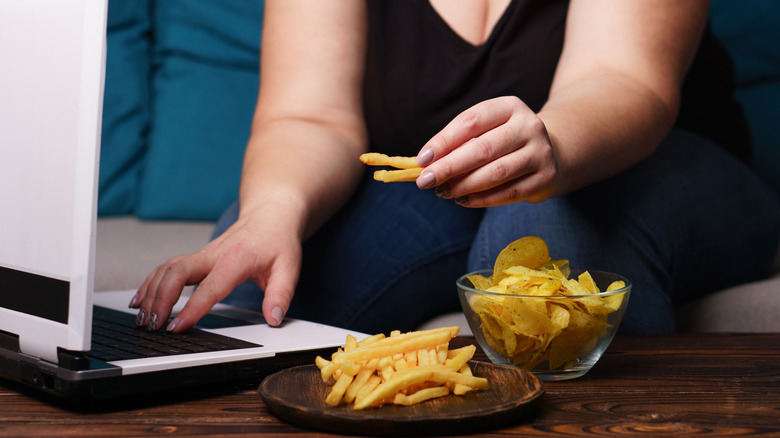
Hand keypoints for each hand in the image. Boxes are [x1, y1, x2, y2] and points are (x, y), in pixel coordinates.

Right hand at [129, 207, 301, 331]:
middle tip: (153, 325)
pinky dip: (151, 283)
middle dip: (161, 299)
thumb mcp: (289, 268)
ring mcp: (202, 254)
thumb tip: (274, 319)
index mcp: (236, 259)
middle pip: (177, 272)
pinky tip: (141, 300)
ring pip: (167, 269)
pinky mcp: (196, 257)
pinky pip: (167, 268)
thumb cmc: (278, 241)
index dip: (192, 309)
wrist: (270, 215)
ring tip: (142, 319)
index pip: (210, 287)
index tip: (178, 328)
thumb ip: (281, 294)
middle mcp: (213, 254)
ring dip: (151, 293)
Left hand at [415, 96, 559, 206]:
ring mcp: (540, 152)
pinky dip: (481, 199)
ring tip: (442, 192)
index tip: (422, 159)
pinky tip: (463, 200)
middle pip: (482, 148)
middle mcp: (529, 126)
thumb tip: (427, 164)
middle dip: (449, 167)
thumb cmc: (506, 141)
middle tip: (425, 181)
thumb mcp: (488, 130)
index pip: (471, 121)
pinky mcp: (545, 178)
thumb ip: (461, 143)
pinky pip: (508, 192)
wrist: (554, 152)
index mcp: (510, 107)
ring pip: (496, 173)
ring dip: (464, 185)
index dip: (443, 141)